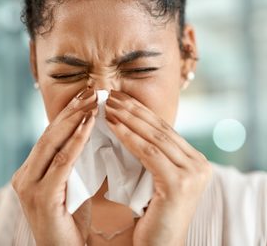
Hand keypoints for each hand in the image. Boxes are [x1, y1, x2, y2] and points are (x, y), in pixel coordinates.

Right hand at [12, 89, 97, 245]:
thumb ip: (71, 162)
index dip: (68, 114)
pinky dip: (76, 141)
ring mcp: (30, 186)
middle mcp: (26, 175)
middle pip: (50, 134)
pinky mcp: (42, 197)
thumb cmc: (70, 220)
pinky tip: (89, 123)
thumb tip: (87, 134)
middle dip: (71, 110)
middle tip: (90, 91)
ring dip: (75, 119)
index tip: (85, 95)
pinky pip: (63, 162)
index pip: (51, 136)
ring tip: (92, 101)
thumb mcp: (69, 185)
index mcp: (31, 171)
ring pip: (54, 143)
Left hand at [105, 90, 211, 245]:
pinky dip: (129, 137)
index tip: (121, 98)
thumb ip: (151, 153)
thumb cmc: (151, 213)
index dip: (141, 111)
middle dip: (134, 110)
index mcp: (194, 161)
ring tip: (109, 106)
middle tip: (112, 95)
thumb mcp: (155, 176)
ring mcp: (192, 174)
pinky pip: (148, 153)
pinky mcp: (180, 183)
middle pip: (159, 129)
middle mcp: (199, 164)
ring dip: (129, 119)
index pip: (163, 129)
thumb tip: (131, 123)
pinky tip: (113, 125)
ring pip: (154, 137)